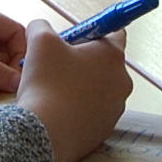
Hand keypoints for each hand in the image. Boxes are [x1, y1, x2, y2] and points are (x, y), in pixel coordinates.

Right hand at [13, 20, 131, 161]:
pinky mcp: (105, 130)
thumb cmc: (47, 83)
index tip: (72, 40)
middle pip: (105, 63)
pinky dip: (79, 109)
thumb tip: (40, 28)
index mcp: (112, 55)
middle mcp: (122, 81)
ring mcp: (116, 108)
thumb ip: (42, 26)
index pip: (114, 32)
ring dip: (82, 86)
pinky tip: (58, 111)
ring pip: (99, 89)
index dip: (91, 32)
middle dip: (83, 61)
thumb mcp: (39, 42)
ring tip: (54, 92)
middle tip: (56, 66)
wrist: (46, 134)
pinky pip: (93, 112)